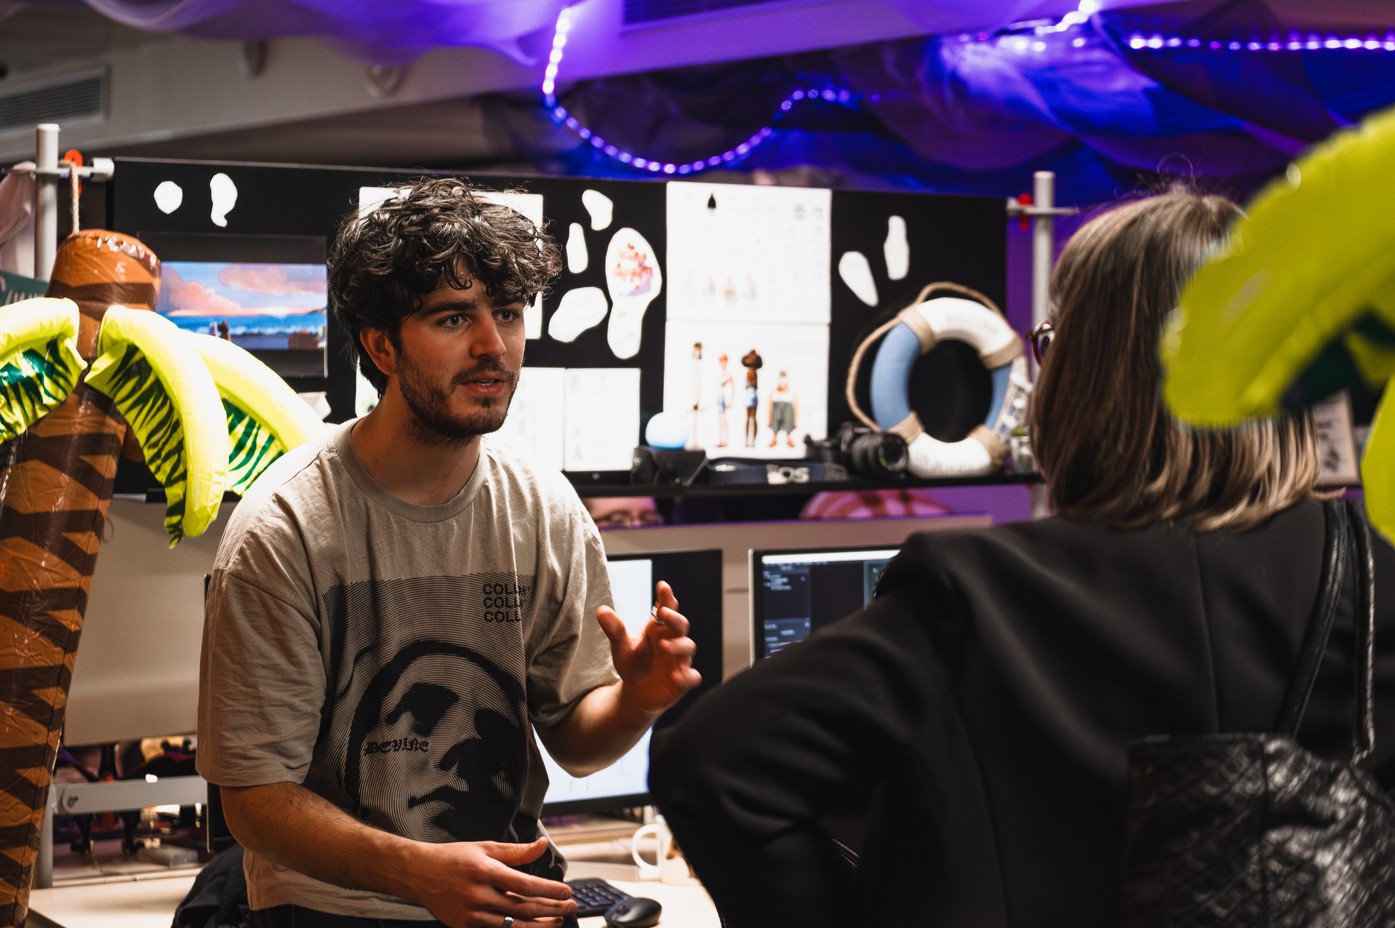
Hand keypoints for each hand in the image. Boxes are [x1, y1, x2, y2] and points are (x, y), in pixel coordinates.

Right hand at [413, 837, 576, 927]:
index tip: (567, 892)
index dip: (550, 890)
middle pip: (524, 908)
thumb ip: (517, 851)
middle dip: (552, 909)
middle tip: (570, 906)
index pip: (527, 885)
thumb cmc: (454, 858)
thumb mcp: (486, 848)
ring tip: (557, 921)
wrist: (419, 873)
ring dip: (539, 926)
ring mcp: (472, 915)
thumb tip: (542, 845)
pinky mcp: (464, 927)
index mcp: (487, 872)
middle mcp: (480, 895)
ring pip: (513, 926)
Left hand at [596, 580, 701, 713]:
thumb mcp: (621, 646)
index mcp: (659, 628)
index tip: (662, 586)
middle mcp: (673, 640)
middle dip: (675, 618)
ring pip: (688, 647)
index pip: (667, 608)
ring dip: (678, 645)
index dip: (667, 597)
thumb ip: (614, 629)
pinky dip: (687, 676)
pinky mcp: (682, 680)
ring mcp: (679, 660)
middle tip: (663, 612)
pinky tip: (676, 677)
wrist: (636, 692)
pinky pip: (692, 676)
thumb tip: (600, 610)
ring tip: (664, 645)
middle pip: (681, 625)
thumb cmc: (632, 663)